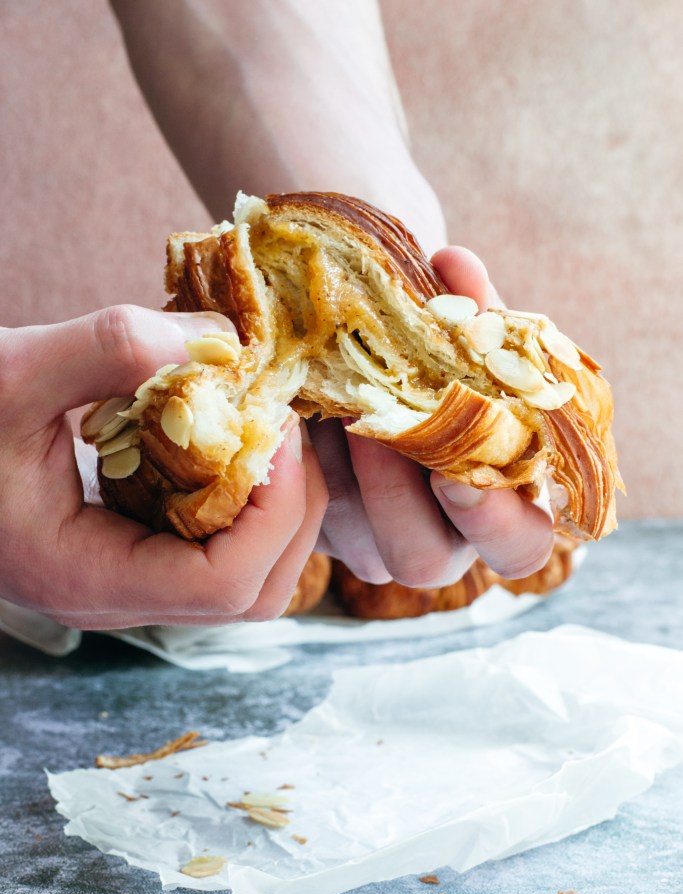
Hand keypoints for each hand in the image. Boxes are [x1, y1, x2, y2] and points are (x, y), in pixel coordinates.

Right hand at [0, 305, 326, 628]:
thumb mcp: (9, 373)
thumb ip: (109, 350)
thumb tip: (222, 341)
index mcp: (83, 577)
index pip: (223, 585)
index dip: (274, 508)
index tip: (274, 425)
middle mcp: (112, 597)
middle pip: (252, 594)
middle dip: (291, 509)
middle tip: (284, 423)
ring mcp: (124, 581)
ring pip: (243, 579)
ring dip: (275, 506)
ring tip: (265, 427)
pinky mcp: (130, 553)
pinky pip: (216, 548)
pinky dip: (245, 498)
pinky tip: (231, 437)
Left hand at [312, 246, 553, 584]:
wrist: (366, 347)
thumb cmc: (442, 346)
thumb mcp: (464, 329)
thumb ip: (471, 311)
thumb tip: (455, 268)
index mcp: (504, 501)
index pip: (520, 548)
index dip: (496, 522)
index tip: (456, 473)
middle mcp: (442, 538)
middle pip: (424, 562)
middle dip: (396, 494)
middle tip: (371, 426)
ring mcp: (374, 540)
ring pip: (359, 546)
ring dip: (345, 474)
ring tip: (331, 402)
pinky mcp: (321, 527)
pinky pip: (311, 515)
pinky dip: (306, 458)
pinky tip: (298, 402)